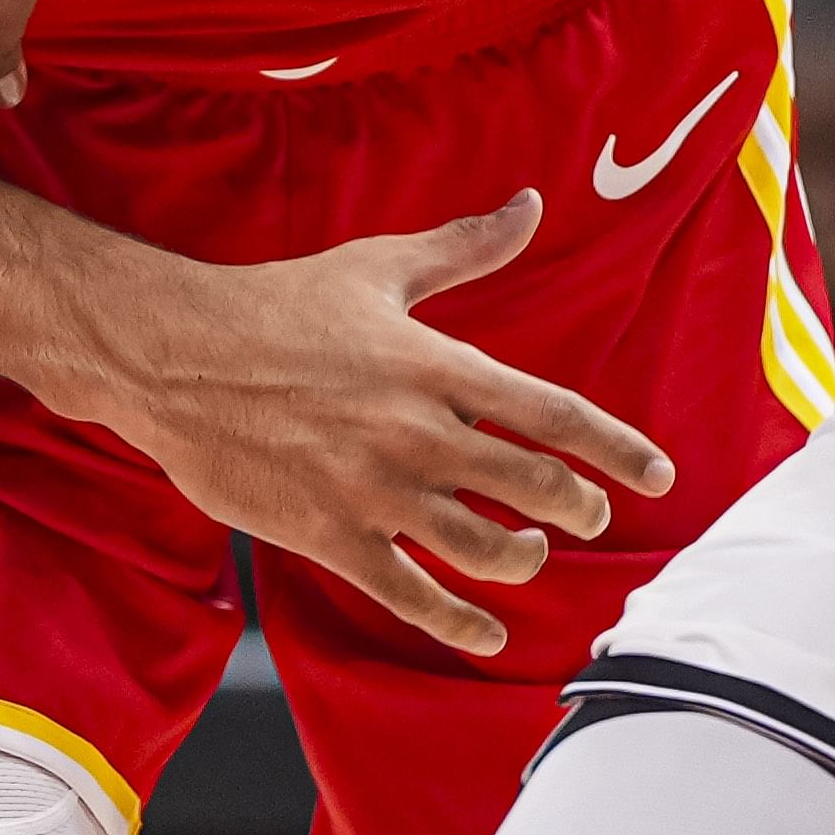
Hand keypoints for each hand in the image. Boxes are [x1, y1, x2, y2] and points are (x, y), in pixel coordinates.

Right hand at [40, 193, 675, 655]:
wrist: (174, 355)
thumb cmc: (276, 305)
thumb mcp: (377, 267)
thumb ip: (464, 246)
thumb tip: (529, 203)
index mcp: (438, 367)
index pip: (555, 415)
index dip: (618, 450)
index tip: (661, 476)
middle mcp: (418, 433)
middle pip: (536, 489)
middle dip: (580, 510)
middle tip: (592, 517)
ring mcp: (375, 491)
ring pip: (484, 550)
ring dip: (524, 561)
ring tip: (532, 555)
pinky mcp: (330, 536)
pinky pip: (412, 596)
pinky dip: (460, 623)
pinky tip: (486, 632)